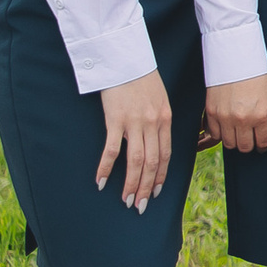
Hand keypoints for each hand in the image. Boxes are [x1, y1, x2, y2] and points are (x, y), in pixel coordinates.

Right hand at [97, 69, 173, 211]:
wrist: (126, 59)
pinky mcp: (115, 119)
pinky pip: (112, 150)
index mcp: (166, 120)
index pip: (166, 155)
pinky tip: (101, 182)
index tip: (154, 192)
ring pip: (136, 160)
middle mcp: (153, 124)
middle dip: (146, 187)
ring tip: (125, 200)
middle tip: (139, 206)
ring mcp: (135, 122)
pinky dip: (106, 168)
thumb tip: (157, 140)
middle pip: (152, 162)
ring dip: (130, 183)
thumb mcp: (160, 99)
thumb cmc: (142, 79)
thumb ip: (159, 120)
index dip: (160, 176)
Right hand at [204, 72, 266, 153]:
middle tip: (250, 139)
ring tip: (238, 132)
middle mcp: (244, 119)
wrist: (236, 58)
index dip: (263, 146)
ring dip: (234, 140)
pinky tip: (226, 126)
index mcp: (262, 115)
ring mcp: (226, 117)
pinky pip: (215, 134)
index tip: (262, 145)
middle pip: (244, 147)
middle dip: (249, 145)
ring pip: (229, 143)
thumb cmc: (256, 76)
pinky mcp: (212, 112)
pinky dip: (221, 133)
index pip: (262, 143)